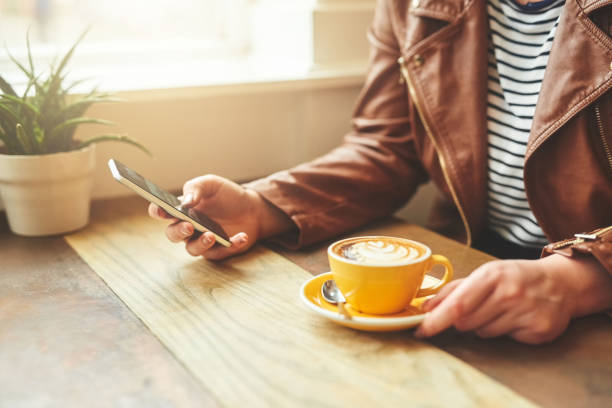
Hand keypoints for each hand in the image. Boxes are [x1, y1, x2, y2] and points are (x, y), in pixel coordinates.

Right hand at [148, 175, 292, 259]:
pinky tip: (241, 236)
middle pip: (173, 234)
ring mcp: (202, 240)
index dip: (158, 211)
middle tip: (189, 226)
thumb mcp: (212, 184)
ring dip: (201, 244)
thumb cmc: (227, 195)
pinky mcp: (218, 250)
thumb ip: (196, 188)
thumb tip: (186, 202)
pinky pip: (220, 252)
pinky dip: (231, 245)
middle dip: (179, 231)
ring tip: (212, 235)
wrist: (252, 208)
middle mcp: (188, 227)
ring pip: (192, 249)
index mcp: (182, 209)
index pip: (162, 212)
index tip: (161, 210)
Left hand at [414, 254, 611, 343]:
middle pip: (466, 322)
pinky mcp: (539, 330)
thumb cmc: (516, 277)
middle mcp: (510, 293)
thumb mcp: (486, 274)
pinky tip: (517, 318)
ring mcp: (526, 312)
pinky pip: (506, 340)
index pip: (457, 305)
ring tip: (502, 310)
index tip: (420, 330)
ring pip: (484, 333)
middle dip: (463, 320)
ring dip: (484, 325)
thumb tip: (426, 307)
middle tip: (480, 307)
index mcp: (492, 275)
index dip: (436, 321)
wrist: (561, 283)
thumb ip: (454, 290)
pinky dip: (506, 332)